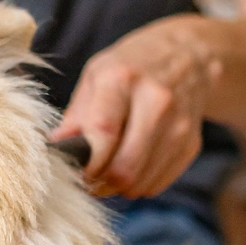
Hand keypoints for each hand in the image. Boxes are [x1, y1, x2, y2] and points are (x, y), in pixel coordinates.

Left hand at [50, 15, 221, 197]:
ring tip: (108, 171)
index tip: (74, 171)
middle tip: (89, 179)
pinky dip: (139, 184)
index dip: (85, 165)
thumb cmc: (132, 68)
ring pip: (140, 184)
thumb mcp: (96, 76)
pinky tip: (132, 164)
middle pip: (124, 169)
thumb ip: (75, 117)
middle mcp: (157, 100)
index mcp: (123, 78)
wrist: (190, 56)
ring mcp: (179, 124)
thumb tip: (55, 153)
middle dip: (100, 184)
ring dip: (118, 188)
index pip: (103, 135)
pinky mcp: (190, 144)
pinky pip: (156, 184)